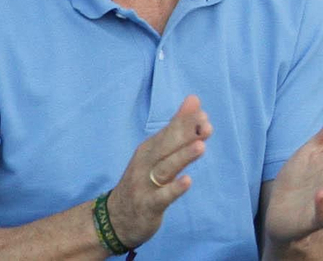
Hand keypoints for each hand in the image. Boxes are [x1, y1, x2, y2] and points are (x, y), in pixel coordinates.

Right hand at [105, 95, 211, 248]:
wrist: (116, 218)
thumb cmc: (143, 180)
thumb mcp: (156, 155)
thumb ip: (176, 132)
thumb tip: (196, 104)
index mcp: (149, 149)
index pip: (168, 131)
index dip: (184, 121)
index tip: (201, 111)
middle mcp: (145, 164)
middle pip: (167, 146)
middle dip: (186, 134)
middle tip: (206, 125)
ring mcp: (145, 185)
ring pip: (166, 168)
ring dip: (183, 156)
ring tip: (201, 146)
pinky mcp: (149, 205)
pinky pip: (162, 196)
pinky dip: (174, 189)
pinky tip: (187, 181)